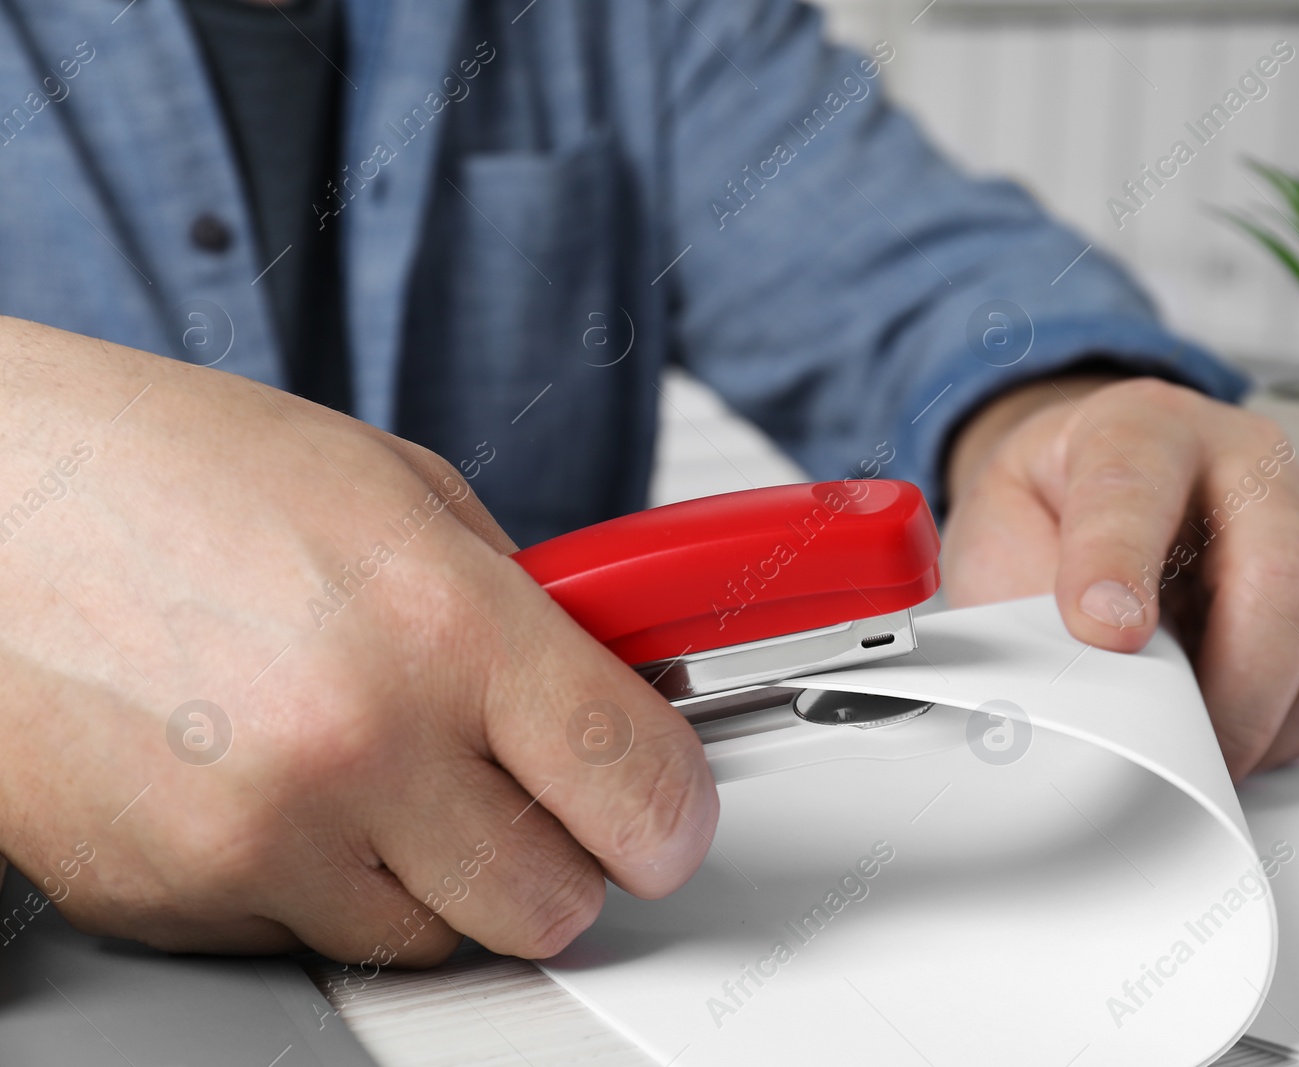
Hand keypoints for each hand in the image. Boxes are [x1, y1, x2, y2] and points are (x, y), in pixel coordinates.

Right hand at [0, 318, 715, 961]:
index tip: (670, 815)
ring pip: (436, 940)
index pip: (634, 782)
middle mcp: (355, 744)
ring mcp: (257, 840)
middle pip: (553, 904)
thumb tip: (606, 693)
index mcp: (438, 622)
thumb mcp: (396, 490)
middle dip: (563, 857)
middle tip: (531, 796)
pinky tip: (283, 785)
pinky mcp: (172, 901)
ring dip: (442, 878)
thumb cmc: (171, 472)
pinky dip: (325, 885)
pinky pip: (312, 941)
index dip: (673, 811)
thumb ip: (521, 607)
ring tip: (382, 769)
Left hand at [941, 374, 1298, 778]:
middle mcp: (1241, 458)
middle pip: (1279, 571)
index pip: (1136, 488)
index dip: (1118, 565)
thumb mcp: (998, 531)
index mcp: (1139, 427)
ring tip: (1191, 751)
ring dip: (1259, 720)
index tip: (1101, 636)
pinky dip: (1282, 727)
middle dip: (1229, 685)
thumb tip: (1074, 678)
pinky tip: (1225, 730)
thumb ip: (1026, 592)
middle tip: (1172, 748)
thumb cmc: (1050, 507)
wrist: (1094, 479)